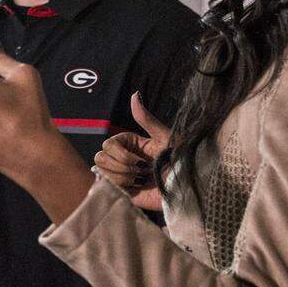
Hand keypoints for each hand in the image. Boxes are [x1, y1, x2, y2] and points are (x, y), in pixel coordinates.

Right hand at [93, 93, 170, 210]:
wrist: (187, 189)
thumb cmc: (181, 161)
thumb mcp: (165, 138)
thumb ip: (146, 118)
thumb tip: (135, 94)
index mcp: (131, 145)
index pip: (108, 144)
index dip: (120, 154)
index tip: (141, 160)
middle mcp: (124, 159)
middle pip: (100, 157)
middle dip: (120, 166)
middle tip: (142, 171)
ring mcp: (122, 176)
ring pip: (103, 173)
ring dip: (124, 178)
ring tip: (142, 181)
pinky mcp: (123, 192)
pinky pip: (109, 188)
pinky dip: (123, 189)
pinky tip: (138, 189)